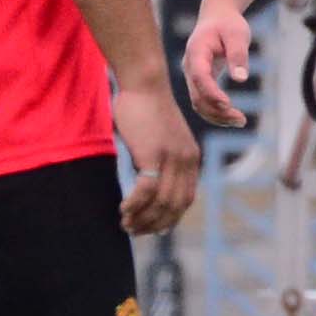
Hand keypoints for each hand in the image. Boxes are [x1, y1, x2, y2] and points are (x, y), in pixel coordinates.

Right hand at [113, 64, 199, 234]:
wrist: (144, 84)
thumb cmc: (145, 111)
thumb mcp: (159, 141)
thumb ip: (159, 163)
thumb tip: (147, 186)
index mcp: (191, 158)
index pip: (186, 200)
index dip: (169, 218)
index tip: (152, 229)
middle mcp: (186, 160)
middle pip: (175, 206)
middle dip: (154, 224)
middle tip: (134, 231)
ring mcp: (171, 158)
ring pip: (160, 203)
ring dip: (142, 218)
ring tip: (126, 224)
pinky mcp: (153, 154)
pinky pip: (146, 191)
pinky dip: (134, 205)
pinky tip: (124, 209)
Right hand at [181, 0, 253, 130]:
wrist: (217, 18)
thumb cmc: (228, 24)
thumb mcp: (238, 34)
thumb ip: (238, 55)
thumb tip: (240, 79)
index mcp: (196, 52)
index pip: (199, 77)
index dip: (212, 93)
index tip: (228, 104)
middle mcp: (190, 67)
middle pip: (197, 96)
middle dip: (217, 111)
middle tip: (241, 120)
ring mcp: (192, 76)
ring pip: (198, 103)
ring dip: (217, 116)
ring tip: (241, 121)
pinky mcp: (199, 82)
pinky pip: (203, 101)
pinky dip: (216, 112)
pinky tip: (233, 117)